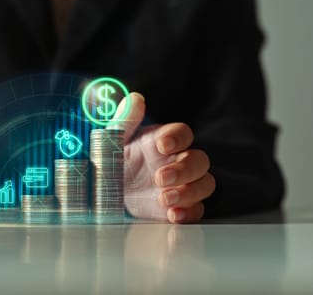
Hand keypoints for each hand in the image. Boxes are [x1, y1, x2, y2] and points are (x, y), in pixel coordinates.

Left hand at [116, 93, 214, 222]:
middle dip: (184, 169)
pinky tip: (172, 214)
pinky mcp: (182, 206)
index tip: (162, 145)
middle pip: (200, 160)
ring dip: (189, 192)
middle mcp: (178, 161)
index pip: (183, 133)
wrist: (106, 195)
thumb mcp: (113, 141)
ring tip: (164, 198)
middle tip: (160, 178)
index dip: (177, 137)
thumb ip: (125, 121)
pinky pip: (197, 209)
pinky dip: (188, 212)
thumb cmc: (112, 162)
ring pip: (205, 184)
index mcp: (163, 141)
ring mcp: (183, 184)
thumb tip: (135, 98)